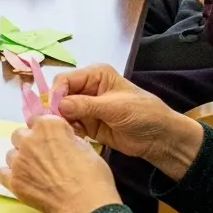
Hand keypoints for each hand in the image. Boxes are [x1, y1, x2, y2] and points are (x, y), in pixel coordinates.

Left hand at [0, 116, 120, 212]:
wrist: (85, 205)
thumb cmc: (92, 176)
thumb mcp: (85, 146)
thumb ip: (66, 137)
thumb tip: (60, 138)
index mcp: (48, 126)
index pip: (37, 120)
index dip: (44, 131)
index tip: (50, 140)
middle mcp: (29, 139)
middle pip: (19, 135)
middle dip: (29, 143)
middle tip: (43, 158)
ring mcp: (19, 160)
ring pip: (12, 154)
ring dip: (21, 161)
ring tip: (36, 174)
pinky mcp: (13, 180)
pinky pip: (2, 173)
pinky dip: (11, 176)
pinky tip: (24, 182)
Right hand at [53, 64, 202, 178]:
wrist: (159, 138)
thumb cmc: (143, 114)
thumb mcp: (115, 107)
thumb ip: (86, 105)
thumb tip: (59, 105)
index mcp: (95, 75)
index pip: (65, 80)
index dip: (56, 93)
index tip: (53, 110)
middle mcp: (87, 88)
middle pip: (60, 95)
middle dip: (56, 109)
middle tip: (57, 124)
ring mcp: (86, 107)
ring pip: (61, 112)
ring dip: (62, 121)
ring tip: (68, 132)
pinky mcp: (87, 124)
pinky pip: (69, 125)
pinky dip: (69, 131)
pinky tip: (75, 137)